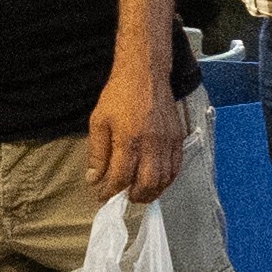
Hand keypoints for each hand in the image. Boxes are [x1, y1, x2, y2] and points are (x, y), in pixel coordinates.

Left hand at [85, 55, 190, 202]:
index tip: (102, 195)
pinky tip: (155, 181)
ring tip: (138, 193)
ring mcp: (168, 142)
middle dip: (133, 197)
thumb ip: (97, 153)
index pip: (121, 177)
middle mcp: (151, 144)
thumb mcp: (99, 122)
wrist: (145, 73)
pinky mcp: (178, 138)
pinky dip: (166, 180)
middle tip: (123, 198)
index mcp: (128, 140)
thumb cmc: (119, 96)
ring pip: (164, 179)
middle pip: (147, 184)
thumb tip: (94, 179)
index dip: (110, 191)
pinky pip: (176, 167)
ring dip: (151, 192)